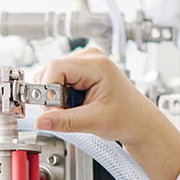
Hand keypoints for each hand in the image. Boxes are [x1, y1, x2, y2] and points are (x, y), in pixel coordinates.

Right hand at [31, 47, 179, 179]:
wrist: (138, 121)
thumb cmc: (126, 118)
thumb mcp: (95, 122)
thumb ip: (66, 121)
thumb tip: (41, 122)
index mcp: (96, 64)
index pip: (55, 68)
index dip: (49, 91)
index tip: (54, 111)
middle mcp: (88, 57)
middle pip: (51, 71)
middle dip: (53, 96)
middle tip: (70, 113)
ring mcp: (83, 62)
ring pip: (51, 77)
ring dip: (57, 98)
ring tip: (78, 109)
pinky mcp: (80, 71)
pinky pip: (58, 81)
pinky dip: (61, 97)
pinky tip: (77, 105)